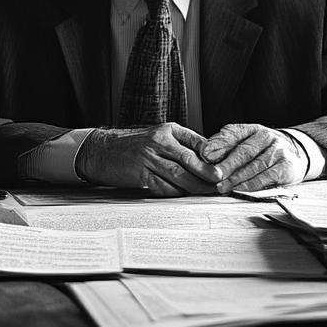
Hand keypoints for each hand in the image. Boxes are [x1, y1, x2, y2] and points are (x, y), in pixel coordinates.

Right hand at [76, 123, 222, 196]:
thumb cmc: (132, 146)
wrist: (101, 150)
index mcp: (168, 130)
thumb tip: (206, 160)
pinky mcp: (140, 174)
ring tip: (208, 192)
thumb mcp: (157, 136)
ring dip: (196, 186)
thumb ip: (179, 145)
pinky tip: (185, 196)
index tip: (225, 166)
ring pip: (179, 174)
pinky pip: (163, 186)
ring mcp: (149, 158)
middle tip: (221, 182)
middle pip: (190, 159)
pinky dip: (176, 193)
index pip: (197, 141)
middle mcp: (159, 141)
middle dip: (208, 173)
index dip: (213, 155)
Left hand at [200, 124, 306, 192]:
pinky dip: (251, 185)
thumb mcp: (246, 142)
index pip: (232, 133)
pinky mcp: (286, 167)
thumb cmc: (264, 151)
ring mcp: (278, 151)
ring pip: (254, 166)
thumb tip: (205, 153)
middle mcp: (267, 137)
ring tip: (222, 187)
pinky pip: (266, 177)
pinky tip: (240, 189)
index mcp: (252, 129)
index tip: (204, 155)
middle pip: (243, 152)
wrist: (296, 154)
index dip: (217, 145)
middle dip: (226, 165)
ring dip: (236, 179)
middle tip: (212, 175)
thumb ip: (226, 146)